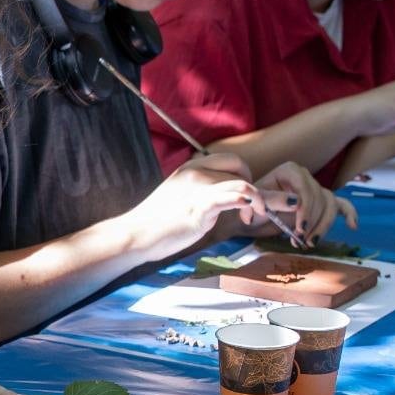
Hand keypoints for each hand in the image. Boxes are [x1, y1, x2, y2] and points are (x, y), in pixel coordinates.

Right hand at [129, 153, 270, 250]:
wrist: (136, 234)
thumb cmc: (156, 221)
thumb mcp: (180, 197)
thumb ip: (200, 192)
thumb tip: (222, 200)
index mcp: (190, 168)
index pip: (231, 160)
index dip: (245, 175)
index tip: (245, 197)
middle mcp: (196, 172)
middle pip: (240, 170)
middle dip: (255, 189)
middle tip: (252, 211)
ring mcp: (198, 189)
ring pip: (242, 184)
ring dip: (258, 201)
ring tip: (252, 218)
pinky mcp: (200, 207)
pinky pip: (232, 197)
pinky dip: (248, 202)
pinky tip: (249, 213)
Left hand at [254, 162, 358, 244]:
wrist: (252, 215)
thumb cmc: (251, 206)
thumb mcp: (256, 203)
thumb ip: (272, 200)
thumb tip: (296, 202)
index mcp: (290, 171)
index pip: (306, 188)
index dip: (306, 209)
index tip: (299, 228)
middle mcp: (306, 178)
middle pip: (320, 199)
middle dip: (313, 222)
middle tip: (300, 240)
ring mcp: (315, 190)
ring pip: (330, 206)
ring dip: (323, 226)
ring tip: (309, 243)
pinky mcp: (321, 203)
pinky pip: (340, 205)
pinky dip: (349, 214)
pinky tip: (353, 226)